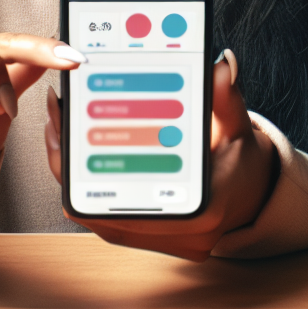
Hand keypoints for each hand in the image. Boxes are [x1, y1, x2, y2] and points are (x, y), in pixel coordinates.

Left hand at [45, 49, 277, 260]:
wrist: (251, 193)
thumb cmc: (241, 160)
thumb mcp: (237, 126)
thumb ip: (228, 99)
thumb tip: (222, 68)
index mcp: (203, 210)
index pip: (136, 204)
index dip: (96, 173)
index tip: (75, 130)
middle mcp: (181, 235)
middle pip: (106, 210)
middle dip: (72, 163)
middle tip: (56, 116)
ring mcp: (162, 240)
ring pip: (100, 216)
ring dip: (74, 173)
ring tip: (58, 126)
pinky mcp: (148, 235)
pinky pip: (106, 217)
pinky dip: (87, 185)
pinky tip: (72, 148)